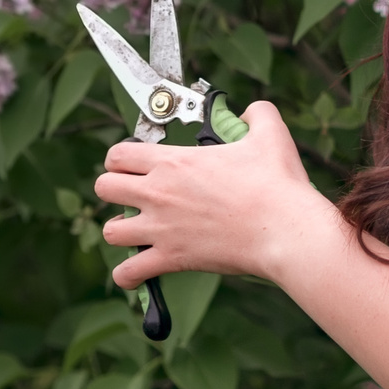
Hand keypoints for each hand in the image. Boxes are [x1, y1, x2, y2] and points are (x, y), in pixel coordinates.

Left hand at [94, 101, 331, 290]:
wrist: (284, 229)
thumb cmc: (276, 184)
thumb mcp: (270, 135)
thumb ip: (257, 114)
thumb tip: (251, 113)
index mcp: (174, 162)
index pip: (118, 154)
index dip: (121, 159)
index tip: (135, 165)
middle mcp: (159, 193)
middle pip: (104, 188)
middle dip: (115, 191)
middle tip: (134, 196)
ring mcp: (161, 228)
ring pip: (111, 231)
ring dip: (121, 231)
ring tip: (138, 232)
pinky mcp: (172, 258)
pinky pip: (129, 273)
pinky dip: (129, 275)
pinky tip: (139, 273)